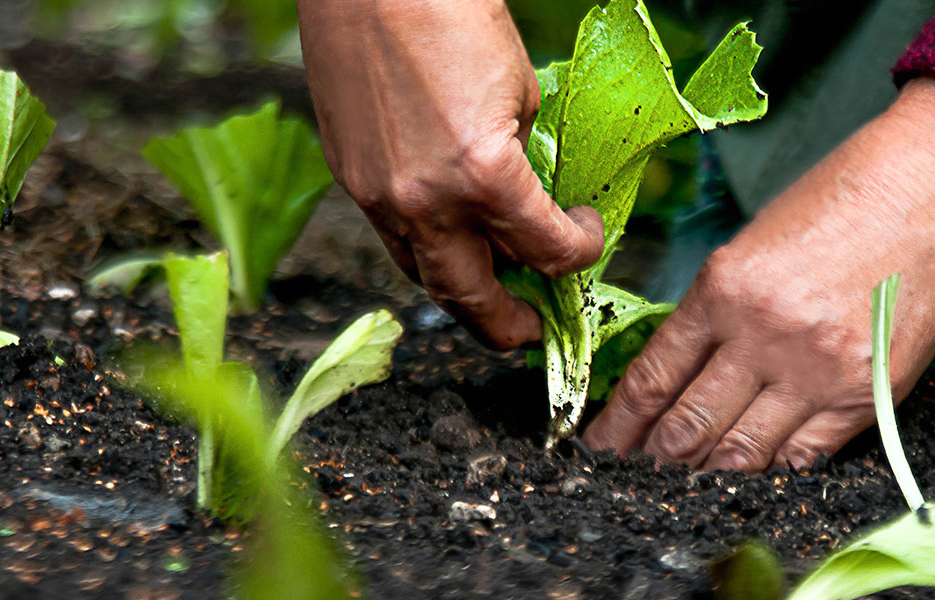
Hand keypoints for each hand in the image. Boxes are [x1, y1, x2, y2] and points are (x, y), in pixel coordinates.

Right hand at [297, 0, 603, 348]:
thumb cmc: (452, 13)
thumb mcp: (519, 90)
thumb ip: (523, 158)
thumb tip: (526, 196)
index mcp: (482, 176)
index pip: (544, 249)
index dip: (578, 251)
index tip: (586, 235)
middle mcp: (424, 203)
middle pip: (469, 299)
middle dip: (506, 324)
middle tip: (531, 330)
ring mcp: (376, 196)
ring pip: (421, 275)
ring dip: (461, 291)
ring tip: (490, 290)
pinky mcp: (348, 178)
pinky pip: (392, 237)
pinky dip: (425, 248)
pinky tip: (447, 234)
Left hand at [583, 78, 934, 470]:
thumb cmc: (839, 201)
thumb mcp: (751, 245)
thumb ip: (714, 312)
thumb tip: (680, 374)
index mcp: (721, 288)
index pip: (651, 379)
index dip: (618, 424)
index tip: (599, 446)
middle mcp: (762, 334)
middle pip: (687, 425)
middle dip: (652, 458)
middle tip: (631, 476)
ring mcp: (817, 368)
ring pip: (740, 451)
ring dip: (703, 474)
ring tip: (680, 486)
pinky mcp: (867, 392)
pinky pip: (802, 454)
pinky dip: (769, 469)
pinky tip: (747, 476)